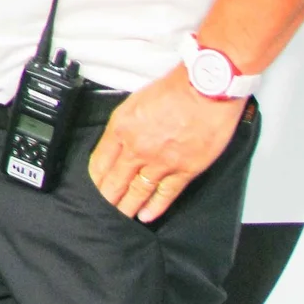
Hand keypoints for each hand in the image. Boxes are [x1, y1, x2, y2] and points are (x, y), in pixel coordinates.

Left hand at [87, 66, 245, 220]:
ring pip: (138, 191)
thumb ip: (126, 124)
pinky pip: (165, 194)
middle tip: (104, 207)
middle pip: (115, 180)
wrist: (207, 88)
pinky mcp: (184, 169)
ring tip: (122, 215)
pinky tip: (147, 215)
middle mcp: (137, 147)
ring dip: (128, 206)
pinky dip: (154, 207)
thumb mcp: (137, 100)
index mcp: (122, 128)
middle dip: (108, 197)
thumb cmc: (176, 88)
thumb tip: (119, 141)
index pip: (100, 161)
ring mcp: (161, 161)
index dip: (96, 177)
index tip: (96, 185)